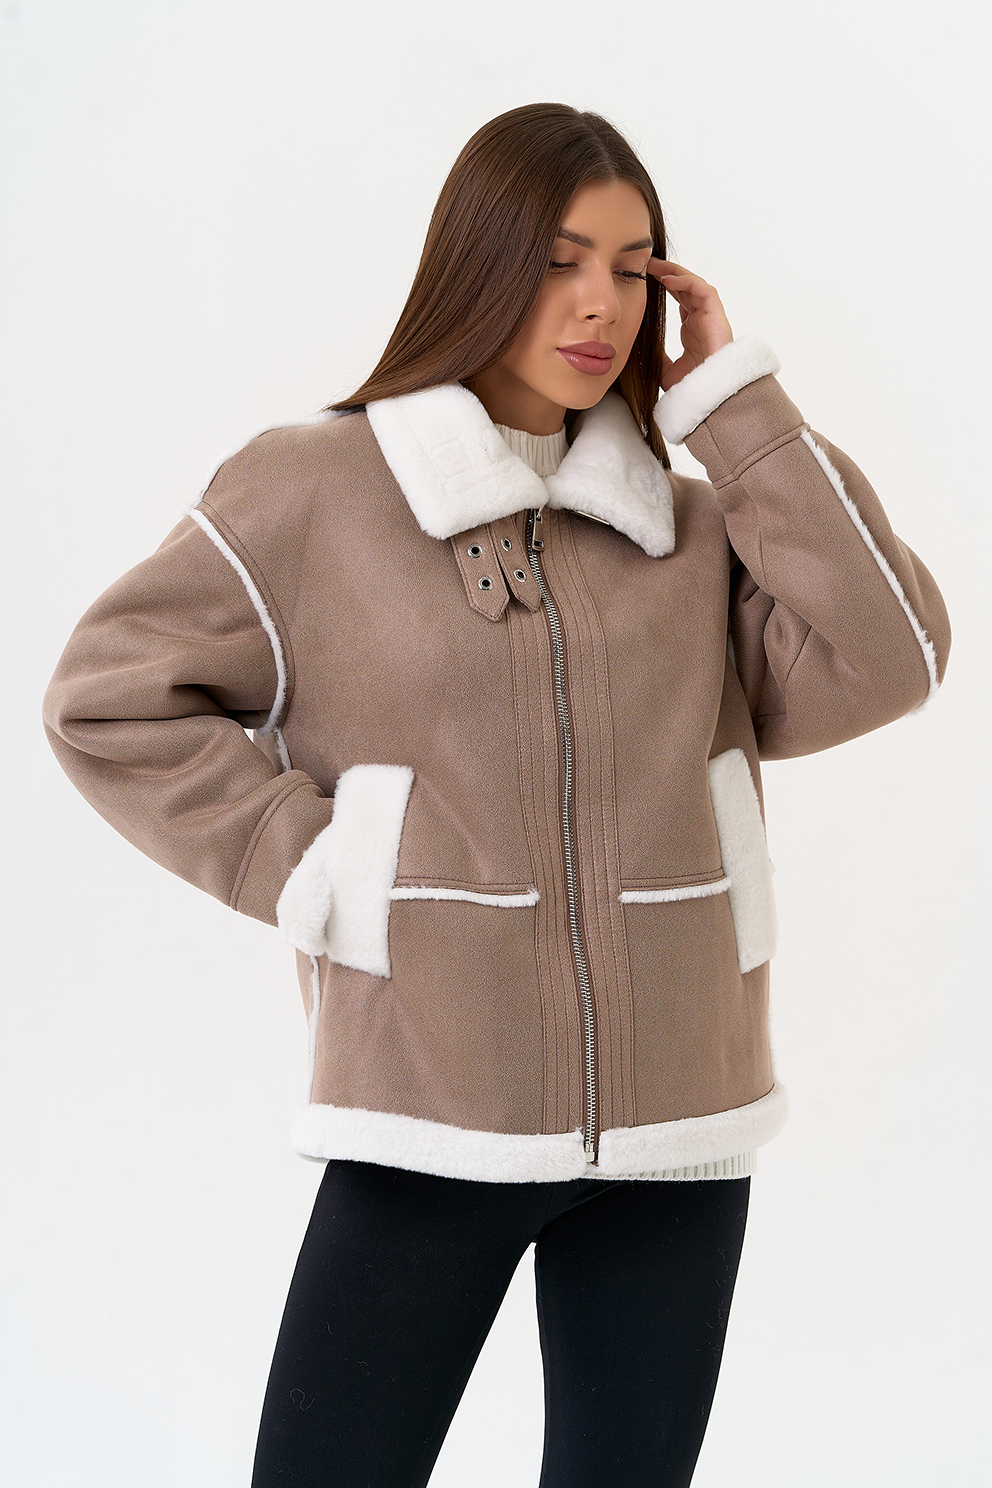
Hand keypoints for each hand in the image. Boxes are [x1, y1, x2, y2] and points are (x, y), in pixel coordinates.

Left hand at [647, 259, 733, 390]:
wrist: (711, 396)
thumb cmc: (695, 388)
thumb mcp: (666, 372)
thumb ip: (657, 359)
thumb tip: (641, 352)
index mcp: (692, 329)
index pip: (679, 298)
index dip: (664, 285)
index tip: (646, 278)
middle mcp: (702, 319)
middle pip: (685, 287)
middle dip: (667, 272)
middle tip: (648, 264)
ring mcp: (710, 316)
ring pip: (694, 284)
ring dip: (675, 272)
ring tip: (655, 266)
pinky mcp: (716, 315)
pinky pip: (702, 290)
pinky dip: (686, 282)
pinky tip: (668, 280)